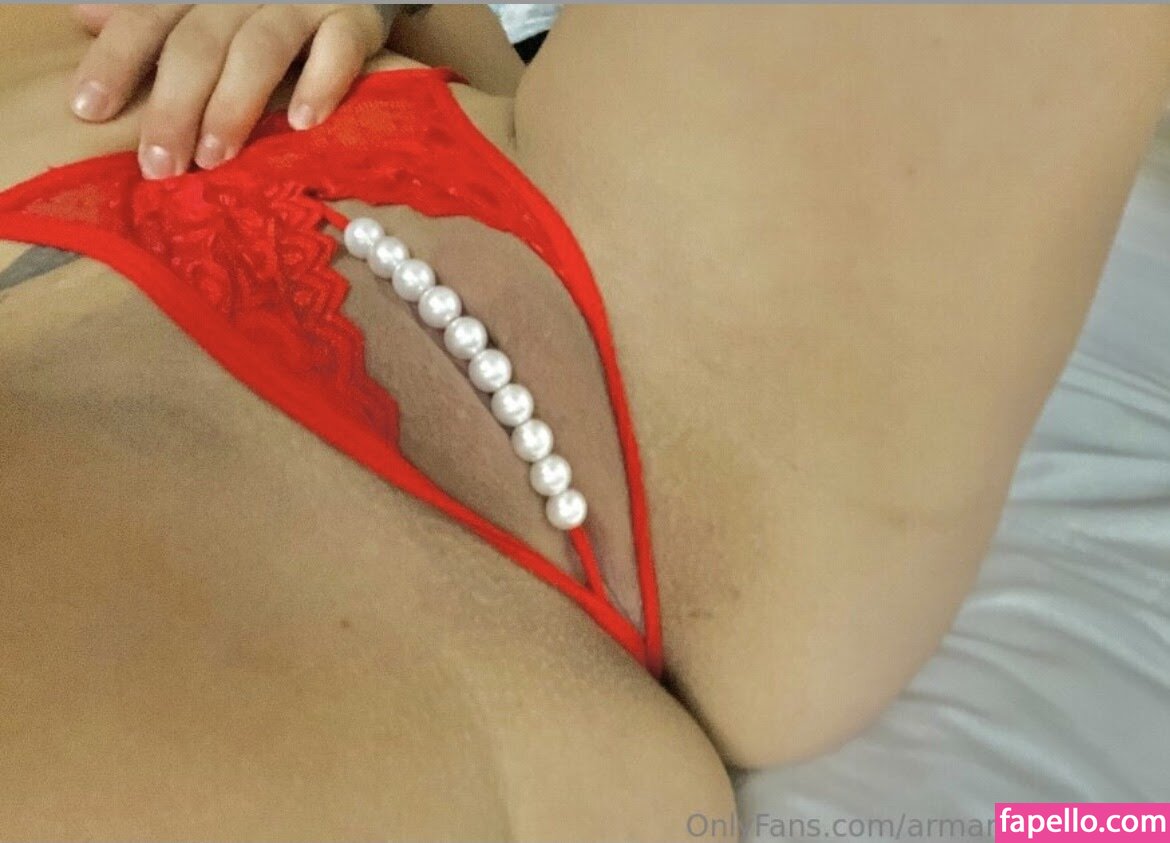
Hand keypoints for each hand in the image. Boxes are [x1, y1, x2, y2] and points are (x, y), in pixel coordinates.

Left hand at [69, 4, 395, 177]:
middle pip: (199, 43)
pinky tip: (303, 122)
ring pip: (260, 49)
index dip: (116, 61)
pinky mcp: (355, 18)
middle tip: (160, 166)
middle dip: (175, 106)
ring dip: (234, 105)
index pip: (147, 19)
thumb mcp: (205, 3)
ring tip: (215, 158)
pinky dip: (320, 83)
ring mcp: (302, 3)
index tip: (89, 111)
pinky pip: (338, 48)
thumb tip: (84, 15)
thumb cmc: (269, 3)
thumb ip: (155, 15)